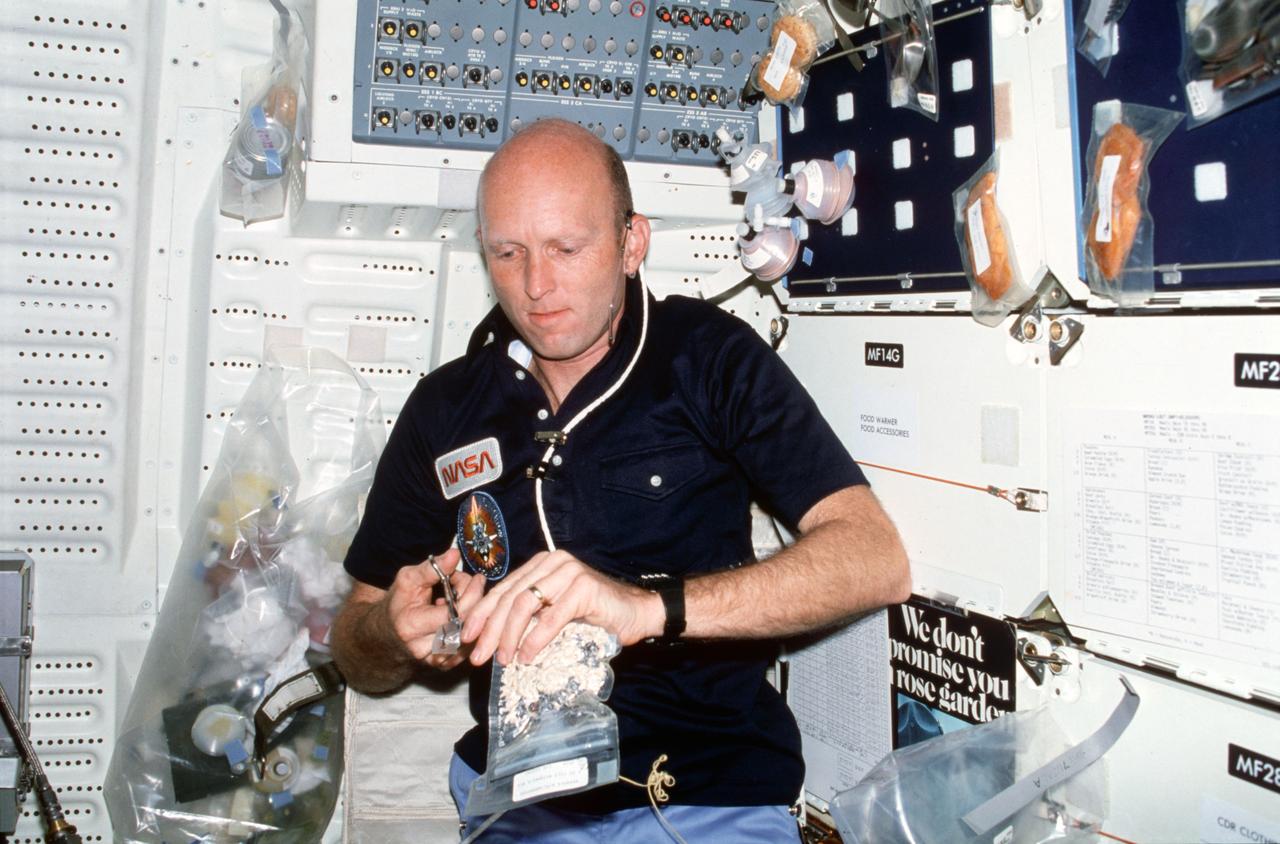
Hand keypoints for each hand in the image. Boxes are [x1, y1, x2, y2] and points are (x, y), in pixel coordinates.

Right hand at [383, 548, 485, 670]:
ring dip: (475, 614)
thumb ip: (431, 569)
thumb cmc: (397, 605)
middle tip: (474, 584)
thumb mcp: (407, 580)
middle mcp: (423, 648)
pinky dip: (472, 627)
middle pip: (466, 625)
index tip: (476, 578)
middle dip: (475, 600)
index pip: (453, 613)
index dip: (470, 594)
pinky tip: (463, 615)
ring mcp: (435, 660)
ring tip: (465, 598)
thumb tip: (454, 554)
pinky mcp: (445, 665)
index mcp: (411, 626)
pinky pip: (470, 646)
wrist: (385, 636)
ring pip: (472, 637)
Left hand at [460, 549, 663, 665]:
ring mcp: (569, 573)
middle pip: (510, 596)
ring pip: (525, 604)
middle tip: (477, 655)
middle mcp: (553, 563)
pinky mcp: (583, 589)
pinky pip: (551, 616)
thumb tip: (494, 638)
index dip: (482, 613)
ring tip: (502, 659)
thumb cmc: (595, 615)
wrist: (637, 613)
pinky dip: (535, 639)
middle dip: (490, 628)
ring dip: (509, 635)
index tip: (467, 637)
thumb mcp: (554, 611)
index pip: (503, 589)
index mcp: (542, 565)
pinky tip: (527, 656)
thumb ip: (530, 615)